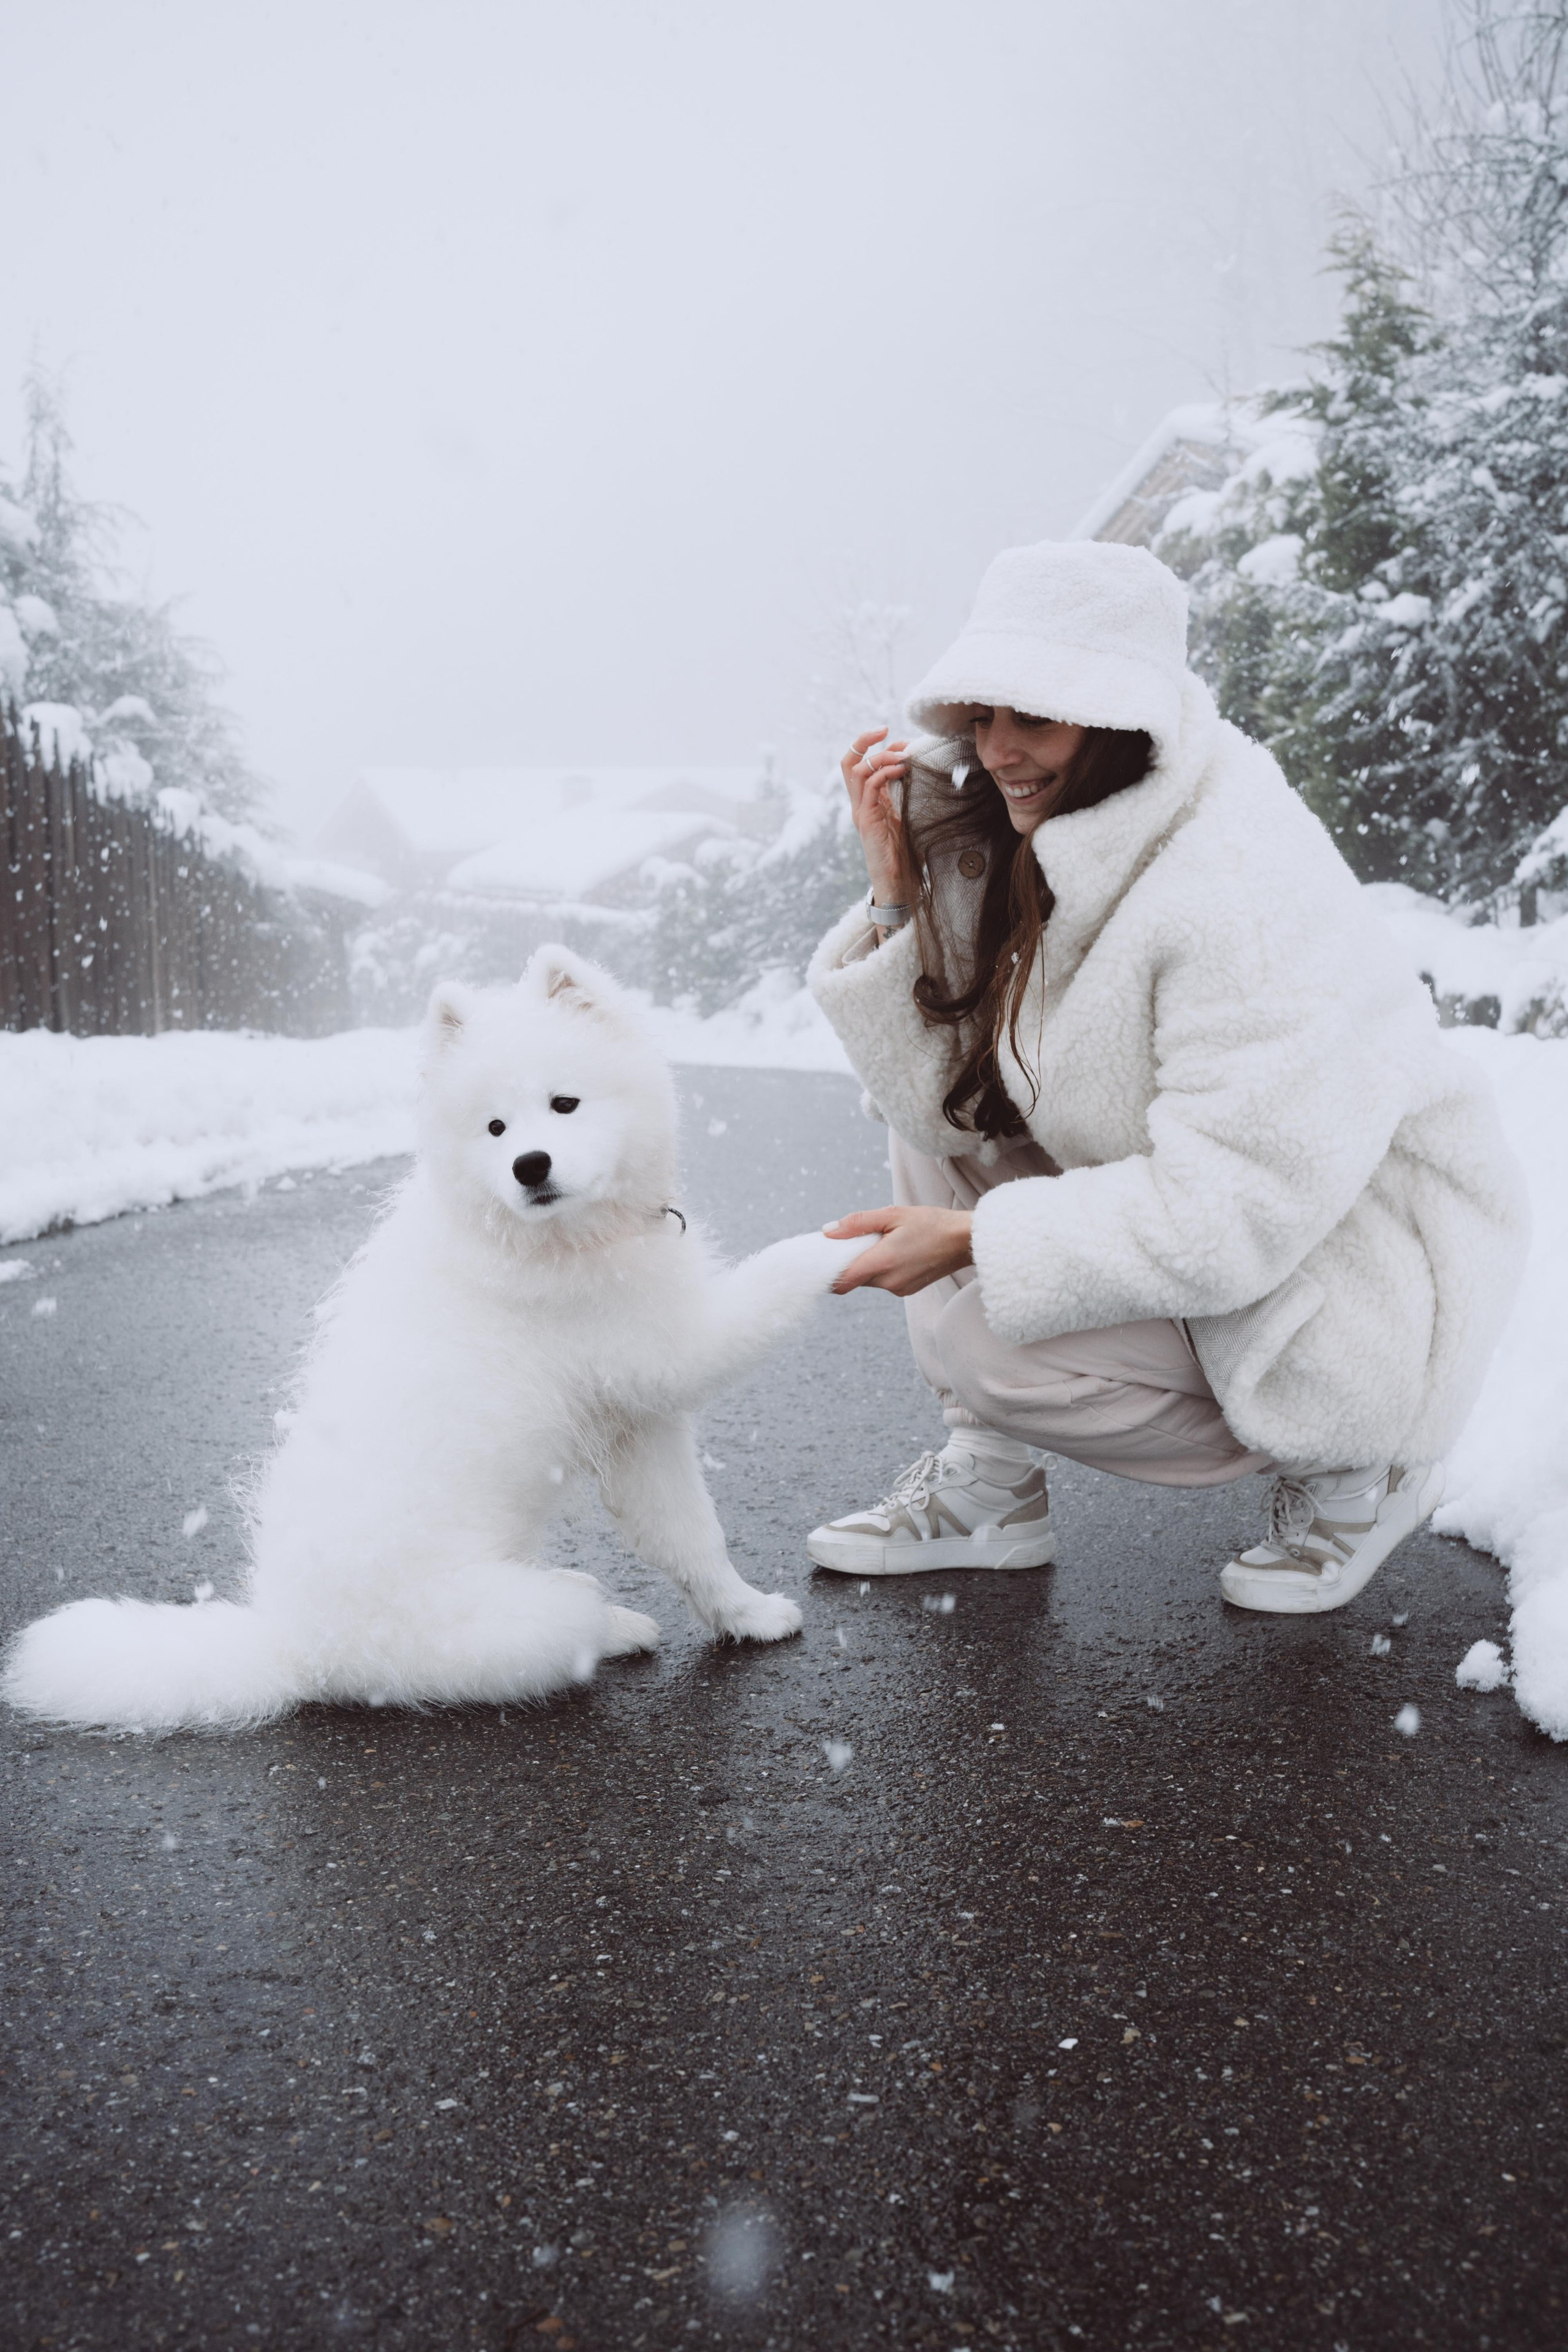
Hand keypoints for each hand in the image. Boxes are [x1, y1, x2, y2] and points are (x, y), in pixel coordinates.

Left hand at [822, 1205, 972, 1296]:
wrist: (966, 1240)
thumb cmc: (932, 1223)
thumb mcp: (892, 1214)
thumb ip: (857, 1224)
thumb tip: (828, 1232)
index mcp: (882, 1263)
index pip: (841, 1281)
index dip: (827, 1272)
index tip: (824, 1258)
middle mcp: (888, 1283)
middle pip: (854, 1278)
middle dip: (850, 1261)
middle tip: (859, 1238)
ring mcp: (899, 1289)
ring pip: (869, 1279)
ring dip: (868, 1263)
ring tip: (885, 1240)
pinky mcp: (907, 1290)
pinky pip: (884, 1281)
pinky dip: (882, 1267)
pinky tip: (897, 1250)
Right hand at [841, 726, 912, 906]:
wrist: (898, 880)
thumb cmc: (906, 851)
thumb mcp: (907, 814)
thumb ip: (906, 792)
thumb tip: (921, 767)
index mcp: (868, 800)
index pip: (859, 763)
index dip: (873, 745)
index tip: (895, 736)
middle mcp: (859, 803)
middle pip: (848, 762)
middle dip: (864, 740)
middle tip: (885, 730)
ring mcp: (860, 811)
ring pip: (857, 770)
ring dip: (880, 756)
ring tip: (901, 755)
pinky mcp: (866, 820)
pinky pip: (870, 787)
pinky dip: (884, 773)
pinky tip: (901, 771)